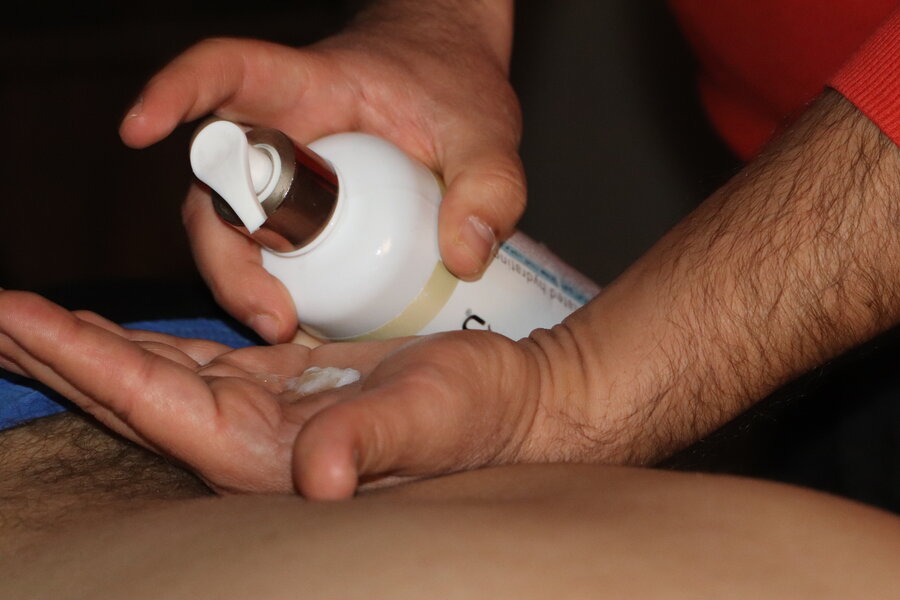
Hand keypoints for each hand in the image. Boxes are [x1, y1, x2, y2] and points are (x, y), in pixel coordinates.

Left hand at [0, 291, 593, 499]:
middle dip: (55, 353)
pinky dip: (141, 344)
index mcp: (267, 452)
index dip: (81, 359)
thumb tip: (316, 473)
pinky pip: (189, 364)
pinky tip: (107, 333)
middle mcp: (247, 441)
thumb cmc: (477, 412)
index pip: (151, 400)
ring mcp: (258, 415)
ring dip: (84, 347)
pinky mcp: (276, 388)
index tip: (15, 314)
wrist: (508, 403)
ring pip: (149, 376)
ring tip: (22, 320)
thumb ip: (366, 440)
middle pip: (128, 393)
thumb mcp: (426, 417)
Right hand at [121, 3, 522, 342]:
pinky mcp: (298, 218)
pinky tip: (308, 332)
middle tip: (273, 317)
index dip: (176, 94)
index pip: (226, 74)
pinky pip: (268, 255)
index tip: (139, 129)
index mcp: (306, 86)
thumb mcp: (486, 131)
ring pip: (232, 233)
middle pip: (215, 189)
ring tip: (288, 333)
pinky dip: (277, 292)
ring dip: (245, 287)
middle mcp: (275, 135)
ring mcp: (281, 180)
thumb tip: (465, 256)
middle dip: (224, 257)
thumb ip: (490, 186)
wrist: (447, 88)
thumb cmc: (452, 89)